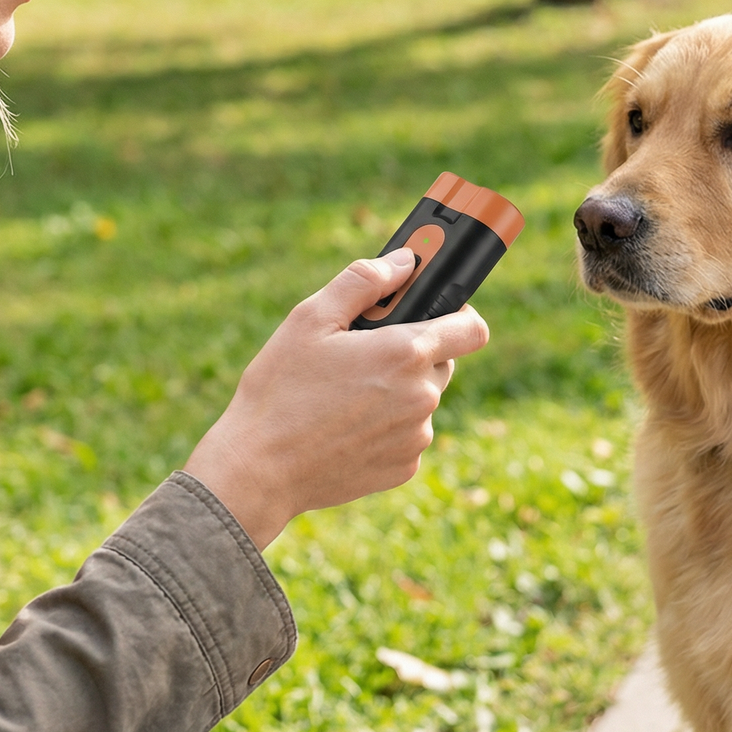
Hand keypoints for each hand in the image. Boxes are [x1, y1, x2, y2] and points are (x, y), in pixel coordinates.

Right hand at [183, 248, 490, 549]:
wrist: (259, 470)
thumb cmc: (280, 389)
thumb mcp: (310, 319)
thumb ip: (362, 281)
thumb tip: (403, 261)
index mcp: (406, 353)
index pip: (472, 329)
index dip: (460, 314)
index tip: (438, 311)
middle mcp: (422, 397)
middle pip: (441, 362)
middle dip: (412, 352)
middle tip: (363, 353)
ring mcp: (415, 437)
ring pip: (421, 399)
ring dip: (397, 391)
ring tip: (344, 395)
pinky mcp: (404, 468)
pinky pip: (406, 434)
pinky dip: (386, 426)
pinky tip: (344, 426)